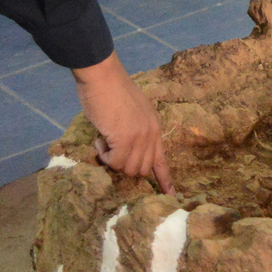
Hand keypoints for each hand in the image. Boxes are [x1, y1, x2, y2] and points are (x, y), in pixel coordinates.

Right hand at [72, 54, 173, 190]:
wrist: (102, 75)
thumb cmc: (111, 90)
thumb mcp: (130, 112)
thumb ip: (133, 131)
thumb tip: (124, 150)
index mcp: (155, 126)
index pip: (162, 159)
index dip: (165, 179)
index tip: (171, 196)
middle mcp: (152, 134)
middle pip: (142, 170)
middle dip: (124, 166)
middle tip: (110, 148)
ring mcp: (141, 137)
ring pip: (129, 169)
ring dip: (112, 160)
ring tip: (104, 139)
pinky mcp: (126, 138)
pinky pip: (115, 162)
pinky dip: (104, 155)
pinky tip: (100, 137)